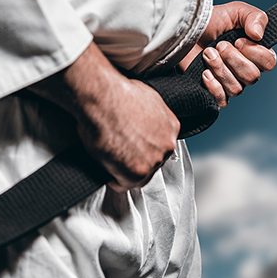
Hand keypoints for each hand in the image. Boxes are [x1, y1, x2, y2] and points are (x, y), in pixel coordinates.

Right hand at [30, 42, 179, 191]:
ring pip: (140, 175)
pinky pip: (124, 184)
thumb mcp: (147, 97)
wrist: (104, 98)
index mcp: (172, 127)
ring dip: (126, 170)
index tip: (134, 147)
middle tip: (119, 153)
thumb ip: (152, 113)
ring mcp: (154, 160)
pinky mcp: (137, 173)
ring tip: (110, 159)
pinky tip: (105, 167)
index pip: (161, 146)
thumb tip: (143, 119)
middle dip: (137, 159)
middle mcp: (167, 145)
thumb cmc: (118, 93)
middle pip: (153, 162)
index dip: (145, 147)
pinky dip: (113, 179)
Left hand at [179, 1, 276, 107]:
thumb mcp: (235, 11)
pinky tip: (205, 73)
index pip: (269, 62)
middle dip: (233, 59)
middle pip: (252, 77)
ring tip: (207, 53)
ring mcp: (229, 83)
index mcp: (255, 53)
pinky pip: (222, 102)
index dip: (255, 53)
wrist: (185, 31)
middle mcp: (245, 71)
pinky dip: (214, 88)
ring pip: (236, 88)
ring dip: (220, 68)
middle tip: (219, 45)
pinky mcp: (213, 93)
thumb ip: (254, 17)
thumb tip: (259, 35)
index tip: (238, 40)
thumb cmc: (211, 22)